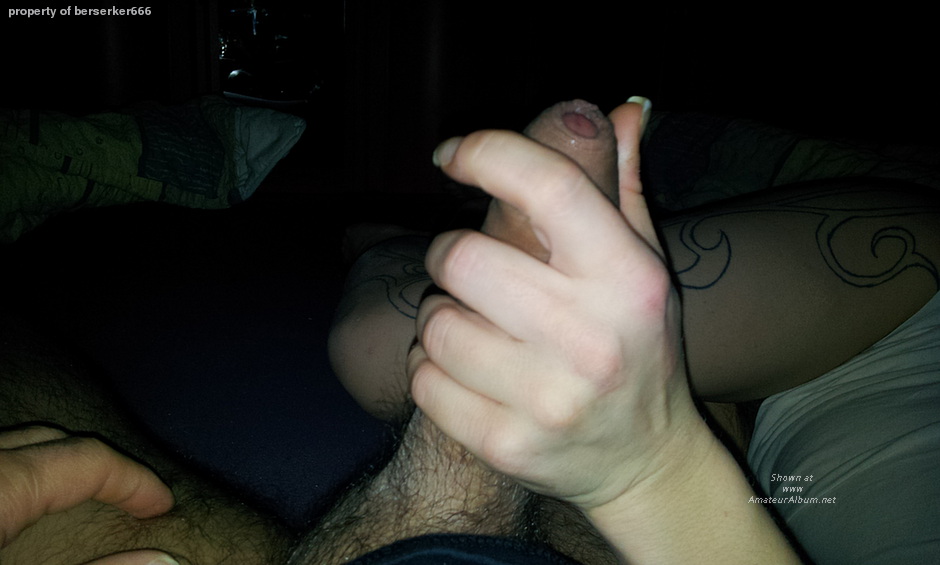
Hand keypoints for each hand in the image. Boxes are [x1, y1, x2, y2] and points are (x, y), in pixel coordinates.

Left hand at [0, 425, 174, 549]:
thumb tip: (160, 560)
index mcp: (6, 484)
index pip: (91, 461)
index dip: (136, 481)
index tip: (161, 504)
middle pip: (56, 440)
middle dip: (100, 465)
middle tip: (133, 498)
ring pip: (19, 441)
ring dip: (56, 461)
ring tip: (82, 492)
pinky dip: (20, 467)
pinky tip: (27, 495)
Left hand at [409, 101, 705, 510]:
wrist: (644, 462)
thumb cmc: (639, 348)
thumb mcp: (646, 265)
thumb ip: (625, 185)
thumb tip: (620, 106)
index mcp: (628, 278)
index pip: (547, 186)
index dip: (486, 151)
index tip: (451, 152)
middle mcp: (592, 338)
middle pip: (461, 258)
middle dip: (447, 254)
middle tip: (464, 268)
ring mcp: (548, 399)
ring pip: (434, 323)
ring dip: (439, 316)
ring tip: (474, 326)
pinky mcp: (507, 445)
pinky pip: (423, 380)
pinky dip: (429, 368)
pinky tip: (464, 371)